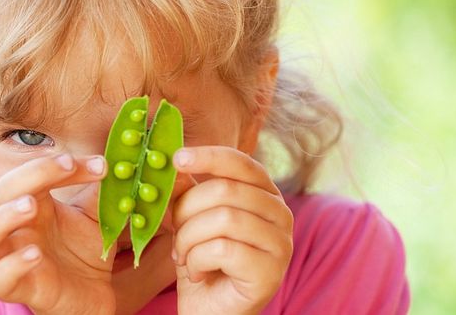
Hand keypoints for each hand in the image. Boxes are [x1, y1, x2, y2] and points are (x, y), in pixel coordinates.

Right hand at [0, 154, 115, 313]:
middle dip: (29, 175)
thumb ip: (100, 191)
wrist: (92, 295)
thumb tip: (117, 158)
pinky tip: (36, 255)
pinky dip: (11, 267)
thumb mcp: (96, 216)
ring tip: (31, 206)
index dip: (58, 163)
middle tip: (66, 165)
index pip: (30, 173)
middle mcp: (16, 230)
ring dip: (1, 219)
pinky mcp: (20, 290)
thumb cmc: (85, 251)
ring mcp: (12, 259)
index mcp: (33, 205)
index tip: (100, 164)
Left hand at [171, 146, 293, 313]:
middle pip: (225, 190)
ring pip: (223, 219)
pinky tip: (198, 274)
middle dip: (186, 212)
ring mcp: (281, 244)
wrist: (210, 312)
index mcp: (265, 194)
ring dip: (189, 239)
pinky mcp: (271, 272)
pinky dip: (197, 261)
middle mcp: (281, 214)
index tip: (177, 159)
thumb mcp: (191, 220)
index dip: (208, 156)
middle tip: (174, 234)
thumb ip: (188, 191)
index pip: (241, 163)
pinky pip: (223, 250)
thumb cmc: (203, 263)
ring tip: (184, 257)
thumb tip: (176, 163)